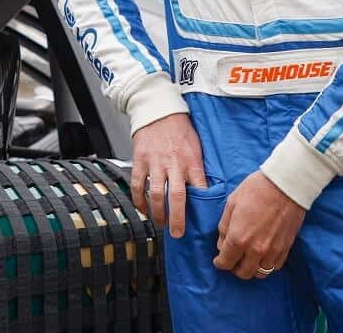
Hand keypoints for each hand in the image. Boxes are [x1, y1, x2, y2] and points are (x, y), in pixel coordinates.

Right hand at [130, 113, 206, 238]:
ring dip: (158, 213)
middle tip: (178, 234)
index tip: (202, 222)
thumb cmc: (180, 130)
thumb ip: (198, 169)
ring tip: (161, 223)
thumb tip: (204, 192)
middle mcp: (174, 163)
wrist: (158, 110)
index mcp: (192, 161)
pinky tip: (143, 209)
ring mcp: (155, 162)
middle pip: (177, 197)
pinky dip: (139, 200)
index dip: (201, 208)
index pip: (200, 188)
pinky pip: (137, 185)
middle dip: (178, 219)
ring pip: (156, 194)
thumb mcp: (197, 147)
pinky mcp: (140, 160)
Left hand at [214, 171, 306, 279]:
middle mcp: (255, 249)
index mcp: (238, 238)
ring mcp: (273, 251)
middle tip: (234, 259)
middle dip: (235, 268)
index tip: (219, 259)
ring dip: (252, 268)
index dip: (220, 262)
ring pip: (260, 273)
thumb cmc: (256, 189)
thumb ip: (224, 227)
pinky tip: (264, 254)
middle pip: (243, 273)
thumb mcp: (232, 203)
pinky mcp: (286, 248)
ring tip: (249, 258)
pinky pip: (275, 266)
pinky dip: (268, 264)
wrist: (286, 184)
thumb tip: (222, 244)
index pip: (225, 263)